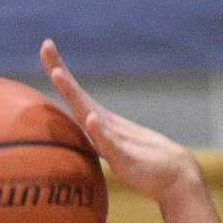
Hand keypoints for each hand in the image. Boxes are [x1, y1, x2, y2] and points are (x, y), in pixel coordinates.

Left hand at [40, 40, 200, 204]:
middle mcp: (104, 125)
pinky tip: (93, 119)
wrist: (176, 176)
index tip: (46, 46)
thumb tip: (82, 138)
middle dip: (60, 71)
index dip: (60, 72)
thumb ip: (98, 145)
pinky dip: (101, 132)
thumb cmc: (144, 164)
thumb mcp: (113, 155)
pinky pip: (111, 144)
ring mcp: (115, 139)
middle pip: (77, 97)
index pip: (74, 96)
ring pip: (89, 115)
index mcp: (99, 123)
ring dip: (73, 94)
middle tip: (45, 46)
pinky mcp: (125, 158)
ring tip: (58, 74)